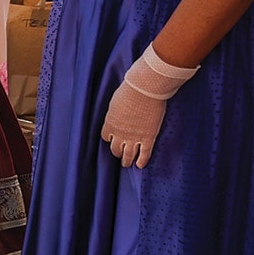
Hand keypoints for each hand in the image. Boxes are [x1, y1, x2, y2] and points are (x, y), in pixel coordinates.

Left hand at [100, 44, 196, 167]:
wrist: (144, 89)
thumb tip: (121, 108)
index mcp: (109, 122)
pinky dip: (142, 161)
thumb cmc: (130, 89)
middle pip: (115, 148)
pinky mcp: (148, 138)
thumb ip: (118, 109)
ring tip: (127, 164)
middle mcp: (119, 132)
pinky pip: (144, 154)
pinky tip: (140, 166)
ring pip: (128, 154)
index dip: (110, 139)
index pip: (106, 136)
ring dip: (127, 160)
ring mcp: (133, 137)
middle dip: (117, 152)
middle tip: (120, 156)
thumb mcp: (117, 100)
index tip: (112, 140)